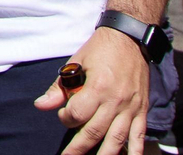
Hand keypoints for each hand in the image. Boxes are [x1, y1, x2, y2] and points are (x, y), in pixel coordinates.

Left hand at [35, 27, 150, 154]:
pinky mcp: (142, 111)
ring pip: (117, 139)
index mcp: (98, 87)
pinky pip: (139, 136)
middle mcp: (116, 100)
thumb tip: (41, 106)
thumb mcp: (75, 63)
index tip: (63, 116)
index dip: (66, 118)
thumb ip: (59, 87)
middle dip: (79, 147)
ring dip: (105, 154)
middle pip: (95, 131)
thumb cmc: (100, 50)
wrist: (129, 39)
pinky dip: (134, 151)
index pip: (78, 113)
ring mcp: (131, 108)